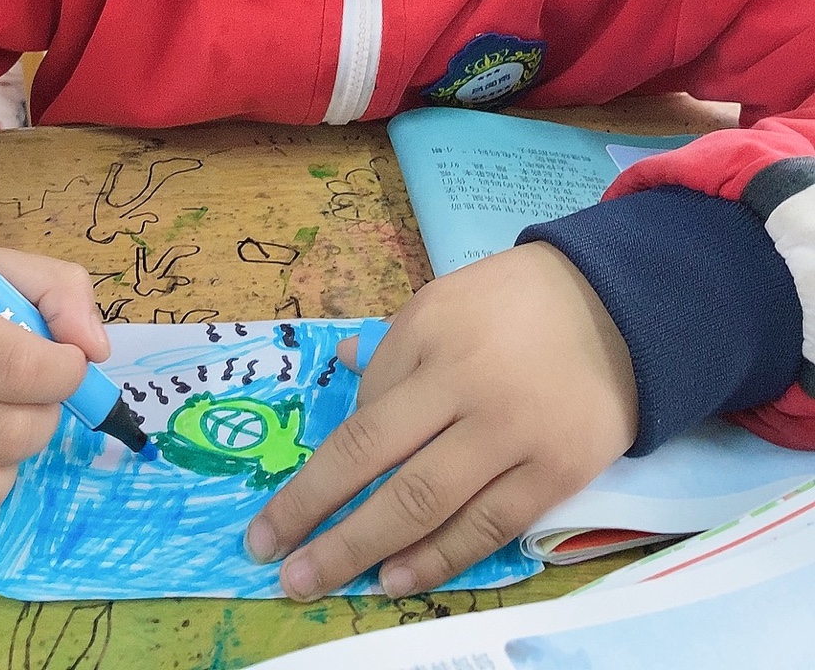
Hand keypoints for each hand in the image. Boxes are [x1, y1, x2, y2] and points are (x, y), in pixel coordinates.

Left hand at [246, 243, 637, 598]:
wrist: (617, 304)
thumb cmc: (509, 303)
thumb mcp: (438, 304)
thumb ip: (389, 356)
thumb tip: (342, 393)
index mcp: (431, 339)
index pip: (360, 427)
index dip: (310, 485)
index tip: (268, 527)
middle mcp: (469, 388)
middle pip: (388, 473)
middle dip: (329, 530)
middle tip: (285, 574)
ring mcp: (516, 434)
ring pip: (433, 507)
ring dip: (373, 552)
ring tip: (328, 581)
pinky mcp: (558, 471)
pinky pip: (490, 526)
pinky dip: (442, 557)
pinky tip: (399, 577)